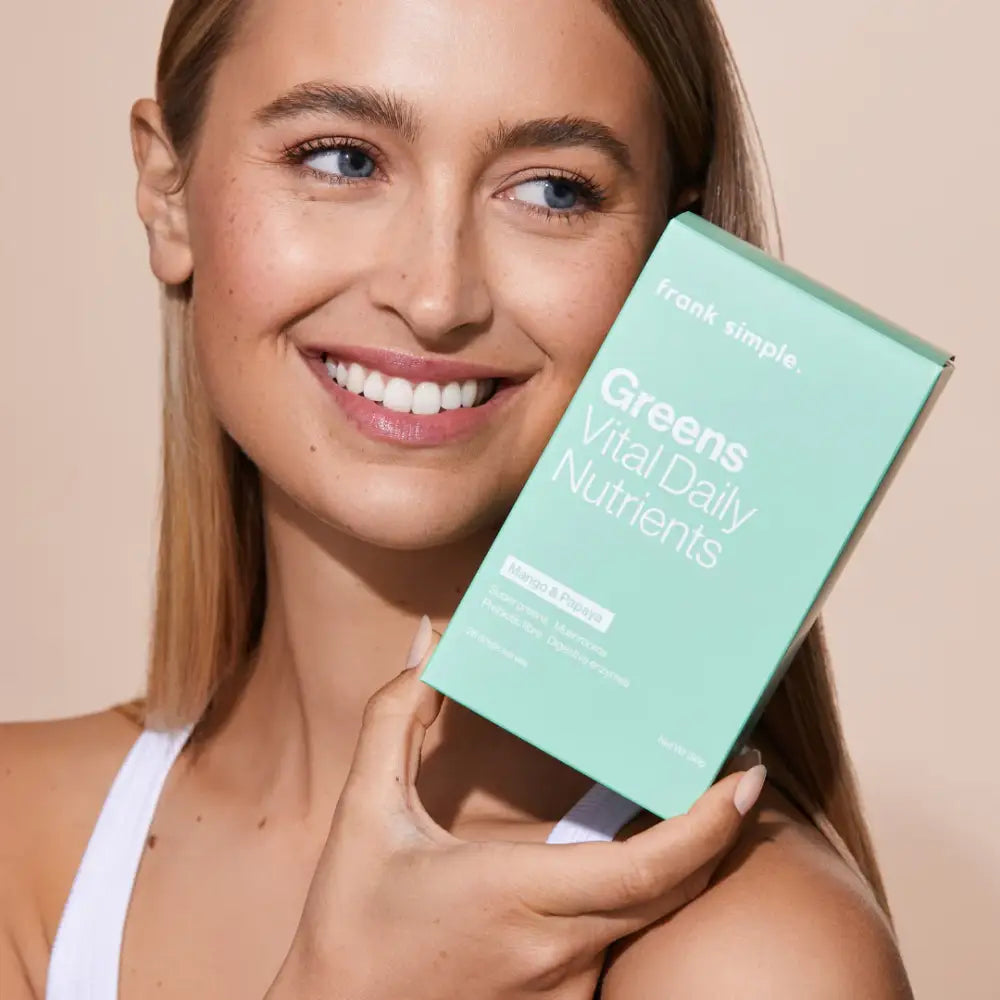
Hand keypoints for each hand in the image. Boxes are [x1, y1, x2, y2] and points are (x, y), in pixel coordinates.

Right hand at [264, 617, 765, 999]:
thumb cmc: (351, 923)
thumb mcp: (365, 813)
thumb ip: (395, 719)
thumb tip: (429, 642)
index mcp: (517, 895)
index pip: (647, 869)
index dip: (709, 825)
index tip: (744, 777)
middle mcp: (558, 949)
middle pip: (673, 892)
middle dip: (718, 831)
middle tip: (736, 768)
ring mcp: (565, 986)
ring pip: (653, 920)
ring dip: (685, 862)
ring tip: (692, 797)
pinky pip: (622, 941)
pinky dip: (645, 894)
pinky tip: (636, 855)